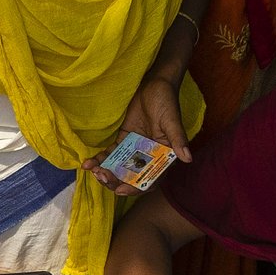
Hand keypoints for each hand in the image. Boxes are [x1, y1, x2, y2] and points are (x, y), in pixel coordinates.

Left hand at [90, 73, 190, 195]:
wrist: (154, 84)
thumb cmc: (166, 101)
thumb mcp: (171, 121)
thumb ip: (178, 140)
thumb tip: (188, 159)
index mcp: (162, 157)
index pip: (149, 179)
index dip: (135, 188)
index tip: (120, 190)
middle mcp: (148, 157)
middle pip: (131, 177)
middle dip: (115, 181)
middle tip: (102, 176)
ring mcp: (134, 150)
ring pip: (119, 168)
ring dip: (105, 172)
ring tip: (93, 170)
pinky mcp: (123, 140)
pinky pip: (111, 154)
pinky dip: (100, 159)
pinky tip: (88, 163)